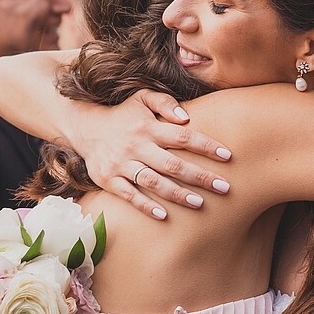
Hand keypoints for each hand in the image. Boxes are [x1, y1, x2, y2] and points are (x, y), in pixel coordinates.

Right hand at [70, 92, 233, 219]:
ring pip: (153, 182)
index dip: (206, 146)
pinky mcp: (109, 180)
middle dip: (200, 176)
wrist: (85, 128)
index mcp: (148, 127)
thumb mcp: (141, 98)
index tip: (228, 156)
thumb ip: (164, 102)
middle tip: (224, 187)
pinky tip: (164, 216)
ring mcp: (121, 165)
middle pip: (172, 164)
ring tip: (200, 203)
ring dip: (177, 194)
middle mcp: (136, 146)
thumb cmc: (124, 115)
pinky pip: (129, 195)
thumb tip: (185, 118)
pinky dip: (146, 206)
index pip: (182, 137)